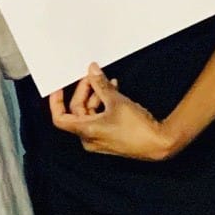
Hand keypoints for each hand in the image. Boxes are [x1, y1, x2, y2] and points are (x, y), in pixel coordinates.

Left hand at [48, 64, 176, 160]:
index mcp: (85, 131)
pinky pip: (100, 117)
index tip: (59, 88)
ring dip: (96, 96)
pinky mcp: (110, 137)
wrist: (158, 143)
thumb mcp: (116, 101)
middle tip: (91, 77)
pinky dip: (104, 105)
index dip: (57, 102)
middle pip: (77, 111)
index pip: (60, 118)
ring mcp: (99, 139)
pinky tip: (114, 91)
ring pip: (90, 113)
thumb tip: (92, 71)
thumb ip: (101, 85)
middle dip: (84, 91)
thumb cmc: (137, 127)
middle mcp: (89, 138)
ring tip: (107, 82)